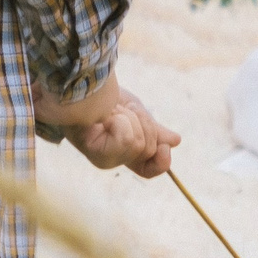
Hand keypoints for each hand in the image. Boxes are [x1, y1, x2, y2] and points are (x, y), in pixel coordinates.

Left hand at [66, 88, 180, 178]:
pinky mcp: (94, 150)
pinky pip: (126, 137)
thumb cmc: (104, 100)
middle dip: (143, 122)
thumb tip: (176, 141)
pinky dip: (122, 121)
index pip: (151, 170)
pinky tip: (106, 116)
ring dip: (130, 118)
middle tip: (122, 110)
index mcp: (128, 153)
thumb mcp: (136, 113)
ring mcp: (103, 157)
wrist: (81, 87)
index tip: (165, 146)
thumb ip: (153, 130)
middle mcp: (116, 159)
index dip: (162, 162)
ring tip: (112, 111)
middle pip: (149, 148)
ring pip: (138, 142)